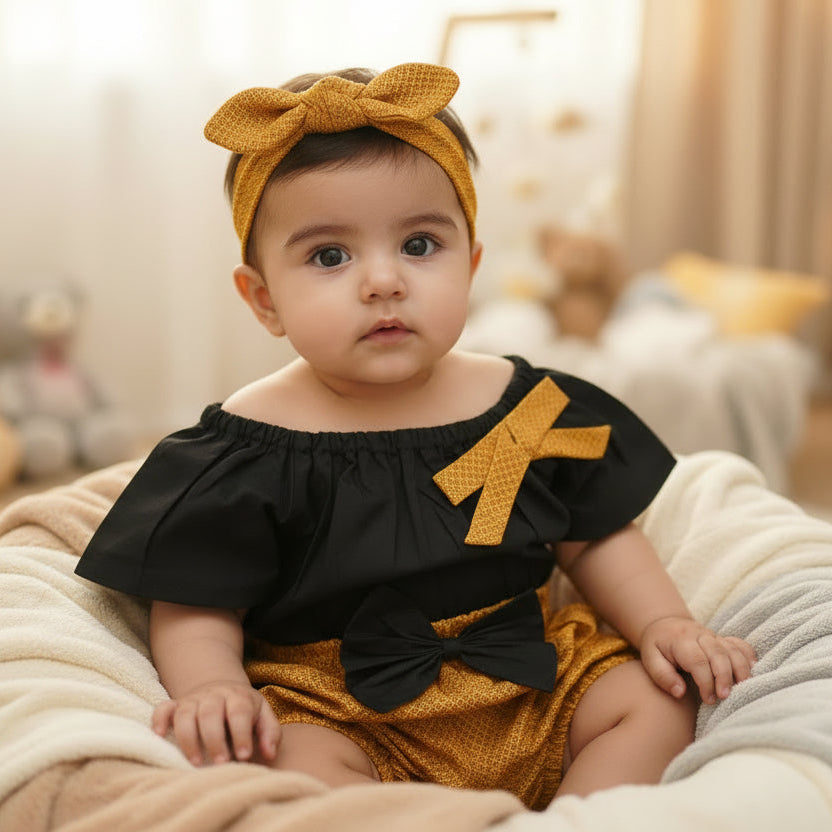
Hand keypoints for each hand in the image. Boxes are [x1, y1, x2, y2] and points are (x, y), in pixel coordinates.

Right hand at [152, 680, 280, 765]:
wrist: (222, 689)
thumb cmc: (245, 710)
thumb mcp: (263, 715)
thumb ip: (270, 732)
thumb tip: (269, 753)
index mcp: (238, 697)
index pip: (239, 712)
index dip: (241, 734)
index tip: (244, 756)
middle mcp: (214, 695)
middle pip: (210, 713)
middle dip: (215, 740)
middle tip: (221, 763)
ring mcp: (193, 699)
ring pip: (186, 713)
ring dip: (188, 738)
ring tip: (196, 762)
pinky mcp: (176, 705)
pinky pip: (163, 708)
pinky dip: (159, 719)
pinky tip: (159, 734)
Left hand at [639, 616, 756, 703]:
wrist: (664, 624)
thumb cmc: (657, 646)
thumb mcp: (650, 659)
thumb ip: (662, 675)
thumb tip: (679, 692)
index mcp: (681, 640)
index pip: (697, 660)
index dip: (705, 682)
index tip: (708, 699)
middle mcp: (700, 636)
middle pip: (718, 654)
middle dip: (724, 677)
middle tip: (724, 697)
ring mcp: (713, 636)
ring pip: (732, 650)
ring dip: (740, 670)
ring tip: (742, 689)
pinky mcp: (723, 639)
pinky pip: (740, 644)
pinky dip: (749, 656)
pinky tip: (753, 670)